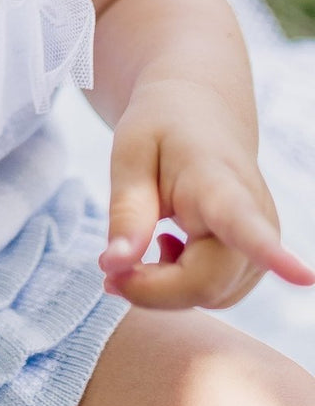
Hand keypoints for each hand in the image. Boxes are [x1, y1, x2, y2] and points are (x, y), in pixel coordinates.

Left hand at [100, 81, 314, 309]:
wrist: (201, 110)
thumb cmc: (161, 129)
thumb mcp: (129, 154)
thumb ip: (126, 212)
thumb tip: (116, 268)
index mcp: (217, 181)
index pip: (243, 222)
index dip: (269, 253)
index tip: (304, 277)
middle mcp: (254, 213)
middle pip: (207, 284)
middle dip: (152, 290)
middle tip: (109, 270)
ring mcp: (264, 237)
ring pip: (210, 296)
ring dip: (165, 288)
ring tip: (143, 244)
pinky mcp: (257, 256)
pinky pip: (215, 293)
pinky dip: (180, 284)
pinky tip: (168, 249)